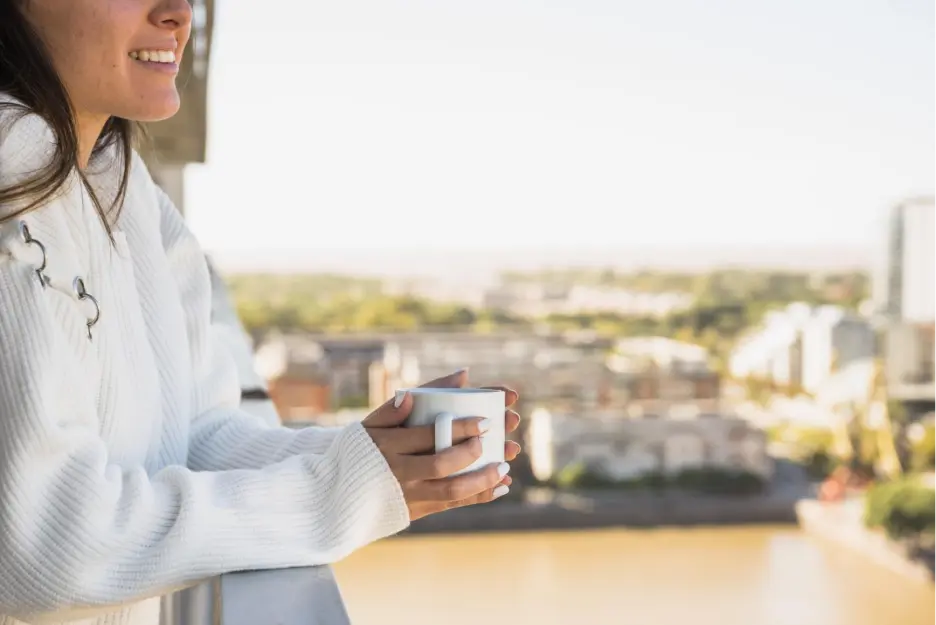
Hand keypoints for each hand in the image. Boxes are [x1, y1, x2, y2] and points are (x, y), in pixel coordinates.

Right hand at [362, 369, 521, 520]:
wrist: (338, 493)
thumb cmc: (359, 451)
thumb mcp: (368, 425)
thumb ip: (392, 408)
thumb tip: (414, 393)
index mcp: (387, 445)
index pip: (429, 435)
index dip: (460, 428)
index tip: (485, 421)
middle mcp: (398, 471)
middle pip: (442, 463)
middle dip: (472, 451)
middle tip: (492, 439)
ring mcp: (407, 495)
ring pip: (451, 491)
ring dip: (483, 479)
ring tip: (505, 466)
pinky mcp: (415, 511)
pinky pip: (451, 504)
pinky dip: (479, 496)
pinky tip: (500, 486)